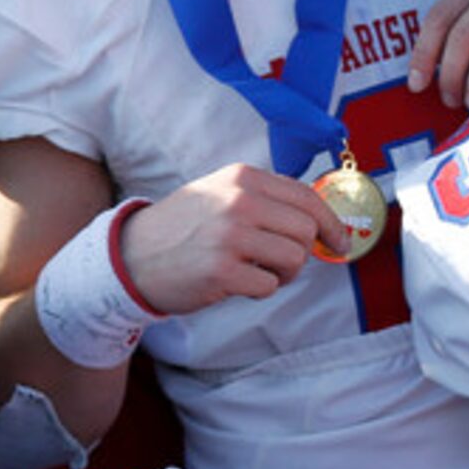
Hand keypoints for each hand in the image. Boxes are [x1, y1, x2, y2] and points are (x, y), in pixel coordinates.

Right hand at [118, 166, 344, 312]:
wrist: (130, 256)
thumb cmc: (181, 228)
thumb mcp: (218, 194)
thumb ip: (263, 197)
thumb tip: (319, 218)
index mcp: (240, 178)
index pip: (306, 197)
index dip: (330, 223)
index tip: (338, 241)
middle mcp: (237, 202)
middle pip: (306, 230)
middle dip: (302, 251)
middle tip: (282, 263)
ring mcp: (230, 236)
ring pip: (294, 258)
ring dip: (283, 273)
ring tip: (257, 272)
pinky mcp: (222, 271)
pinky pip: (269, 285)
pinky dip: (260, 290)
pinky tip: (236, 283)